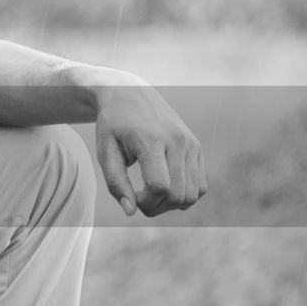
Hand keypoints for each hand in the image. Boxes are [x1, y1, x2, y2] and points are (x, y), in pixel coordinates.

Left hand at [93, 77, 206, 216]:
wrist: (129, 93)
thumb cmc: (113, 126)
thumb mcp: (105, 152)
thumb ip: (116, 183)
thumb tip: (130, 211)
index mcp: (152, 140)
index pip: (160, 186)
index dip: (146, 202)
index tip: (131, 196)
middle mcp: (178, 141)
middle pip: (178, 195)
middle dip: (157, 207)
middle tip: (139, 199)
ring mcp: (191, 144)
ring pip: (194, 194)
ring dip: (172, 204)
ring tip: (152, 193)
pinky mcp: (197, 147)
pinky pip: (201, 186)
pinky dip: (185, 195)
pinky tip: (165, 186)